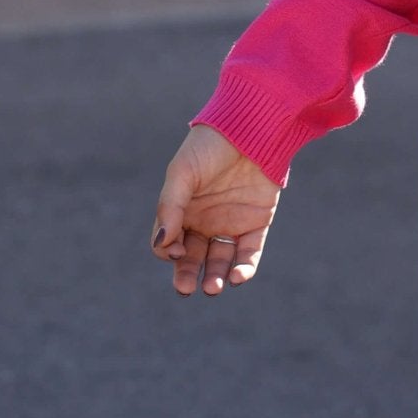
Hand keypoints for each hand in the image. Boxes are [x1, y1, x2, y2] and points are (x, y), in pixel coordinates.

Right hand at [149, 125, 282, 297]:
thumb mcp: (182, 173)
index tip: (175, 251)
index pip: (167, 243)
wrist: (251, 128)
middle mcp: (204, 221)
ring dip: (216, 276)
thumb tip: (161, 243)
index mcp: (181, 210)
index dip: (168, 252)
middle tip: (187, 289)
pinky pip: (250, 251)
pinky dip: (244, 267)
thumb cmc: (210, 146)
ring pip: (220, 260)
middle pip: (192, 259)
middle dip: (187, 276)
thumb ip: (170, 207)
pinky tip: (238, 277)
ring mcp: (230, 223)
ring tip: (213, 288)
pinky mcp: (257, 222)